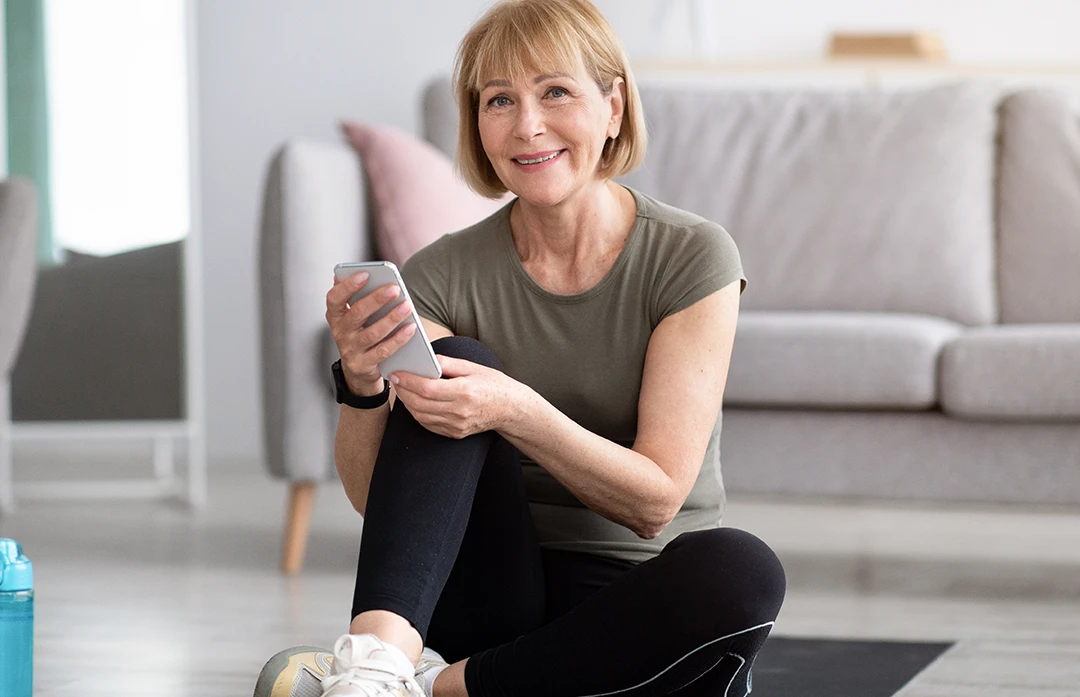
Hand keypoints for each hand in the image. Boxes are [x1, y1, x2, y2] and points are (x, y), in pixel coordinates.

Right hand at [325, 272, 415, 395]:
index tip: (365, 274)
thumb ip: (355, 296)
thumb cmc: (358, 334)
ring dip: (391, 318)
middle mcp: (340, 332)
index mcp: (336, 316)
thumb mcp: (352, 315)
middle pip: (357, 314)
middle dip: (376, 299)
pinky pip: (383, 351)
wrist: (358, 368)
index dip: (347, 286)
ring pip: (372, 333)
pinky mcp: (364, 364)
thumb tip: (359, 273)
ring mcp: (351, 350)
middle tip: (395, 289)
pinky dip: (398, 339)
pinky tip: (411, 328)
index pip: (335, 298)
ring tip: (407, 306)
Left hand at [390, 355, 522, 438]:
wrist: (510, 409)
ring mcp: (457, 425)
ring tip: (402, 390)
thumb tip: (427, 359)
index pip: (427, 388)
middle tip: (395, 380)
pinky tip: (414, 403)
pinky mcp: (455, 433)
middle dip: (403, 391)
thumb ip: (448, 363)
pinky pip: (429, 425)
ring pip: (421, 416)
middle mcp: (459, 411)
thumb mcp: (473, 367)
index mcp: (464, 391)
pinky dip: (418, 414)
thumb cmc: (493, 385)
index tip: (397, 373)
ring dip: (407, 403)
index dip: (408, 381)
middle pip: (420, 403)